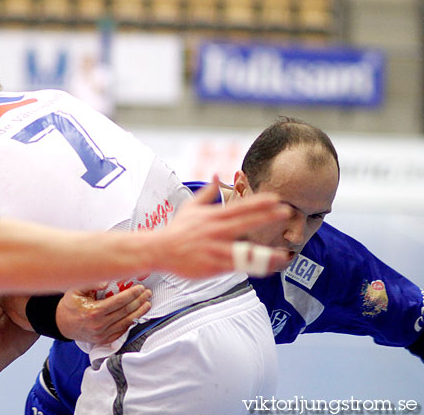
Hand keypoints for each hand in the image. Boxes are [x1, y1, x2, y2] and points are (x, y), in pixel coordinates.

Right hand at [56, 284, 151, 343]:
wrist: (62, 324)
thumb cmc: (70, 305)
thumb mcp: (75, 290)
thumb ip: (91, 283)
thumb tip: (107, 281)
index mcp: (93, 312)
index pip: (118, 302)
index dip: (131, 294)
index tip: (139, 288)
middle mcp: (99, 325)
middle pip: (125, 312)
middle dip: (139, 301)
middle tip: (147, 293)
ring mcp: (102, 334)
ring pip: (126, 322)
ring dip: (139, 312)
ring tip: (147, 304)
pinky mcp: (104, 340)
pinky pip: (122, 331)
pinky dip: (131, 322)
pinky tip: (137, 314)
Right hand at [156, 176, 291, 277]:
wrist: (159, 249)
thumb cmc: (177, 229)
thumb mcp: (191, 206)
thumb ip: (207, 192)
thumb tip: (217, 175)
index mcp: (213, 216)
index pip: (240, 207)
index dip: (258, 202)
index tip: (275, 198)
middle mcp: (216, 231)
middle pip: (245, 222)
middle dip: (266, 217)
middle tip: (286, 211)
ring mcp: (214, 249)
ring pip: (243, 250)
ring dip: (264, 252)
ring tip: (282, 253)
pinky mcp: (212, 265)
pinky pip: (235, 267)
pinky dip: (251, 268)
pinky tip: (266, 269)